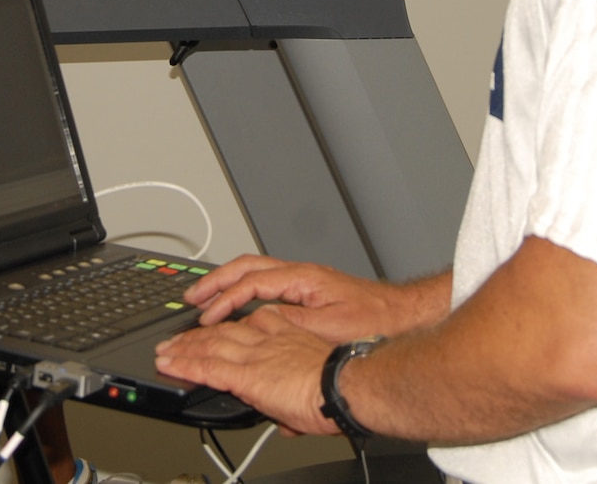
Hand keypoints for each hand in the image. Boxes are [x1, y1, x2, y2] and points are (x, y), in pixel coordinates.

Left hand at [155, 305, 340, 435]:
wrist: (344, 388)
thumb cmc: (340, 388)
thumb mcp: (315, 382)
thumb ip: (294, 400)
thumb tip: (287, 425)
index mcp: (287, 336)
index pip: (250, 325)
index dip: (228, 327)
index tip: (217, 328)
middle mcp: (268, 340)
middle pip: (224, 332)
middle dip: (198, 335)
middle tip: (179, 337)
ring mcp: (255, 355)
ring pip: (210, 345)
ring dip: (184, 347)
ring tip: (165, 350)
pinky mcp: (246, 375)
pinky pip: (208, 367)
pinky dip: (185, 365)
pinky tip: (170, 365)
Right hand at [184, 254, 414, 343]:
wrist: (404, 317)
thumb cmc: (376, 321)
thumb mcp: (329, 328)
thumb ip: (291, 324)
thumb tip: (258, 325)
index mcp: (303, 278)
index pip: (251, 281)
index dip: (224, 299)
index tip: (207, 316)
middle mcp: (302, 274)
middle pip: (247, 267)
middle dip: (216, 281)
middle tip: (192, 297)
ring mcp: (306, 282)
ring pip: (256, 273)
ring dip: (229, 285)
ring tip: (208, 300)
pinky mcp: (310, 293)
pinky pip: (267, 285)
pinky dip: (246, 293)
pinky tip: (241, 307)